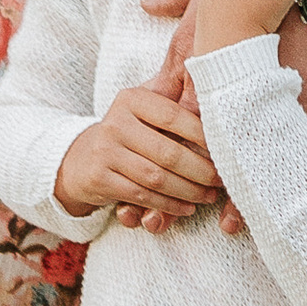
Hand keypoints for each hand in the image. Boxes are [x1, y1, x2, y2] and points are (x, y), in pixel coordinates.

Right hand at [56, 69, 223, 223]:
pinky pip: (143, 196)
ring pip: (157, 178)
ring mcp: (105, 152)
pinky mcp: (100, 179)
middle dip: (201, 170)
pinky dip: (169, 205)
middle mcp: (115, 122)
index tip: (224, 148)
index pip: (173, 115)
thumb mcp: (144, 112)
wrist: (81, 159)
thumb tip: (220, 114)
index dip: (202, 134)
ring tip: (208, 195)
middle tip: (221, 179)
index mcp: (131, 99)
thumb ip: (173, 107)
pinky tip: (187, 207)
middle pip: (168, 152)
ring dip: (189, 191)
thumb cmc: (128, 133)